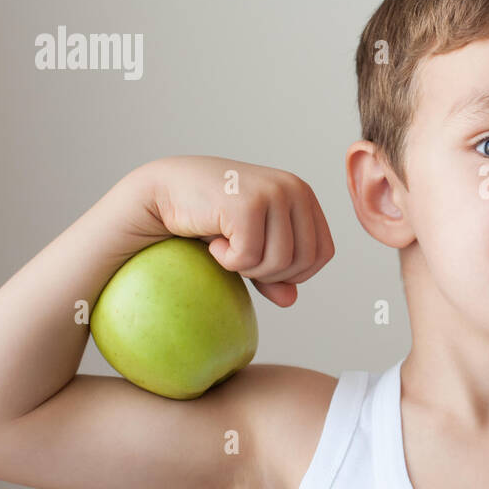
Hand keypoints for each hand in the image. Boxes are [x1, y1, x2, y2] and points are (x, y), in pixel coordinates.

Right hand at [130, 155, 334, 306]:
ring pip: (280, 263)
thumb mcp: (250, 244)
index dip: (295, 273)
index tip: (263, 265)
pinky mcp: (248, 204)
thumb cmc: (210, 216)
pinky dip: (228, 261)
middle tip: (240, 257)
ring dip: (248, 268)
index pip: (323, 253)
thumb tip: (291, 300)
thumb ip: (274, 271)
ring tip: (226, 248)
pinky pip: (249, 258)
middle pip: (304, 262)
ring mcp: (273, 193)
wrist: (164, 191)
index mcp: (303, 195)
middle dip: (271, 274)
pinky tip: (214, 242)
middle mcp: (294, 189)